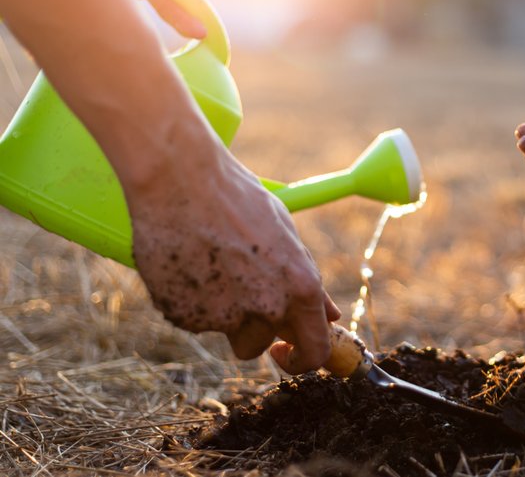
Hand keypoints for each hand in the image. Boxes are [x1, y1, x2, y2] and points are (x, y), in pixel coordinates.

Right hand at [127, 144, 341, 374]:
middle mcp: (266, 307)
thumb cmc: (237, 198)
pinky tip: (186, 261)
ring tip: (208, 265)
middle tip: (234, 290)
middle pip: (258, 346)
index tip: (285, 351)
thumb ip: (306, 281)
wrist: (180, 179)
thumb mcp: (286, 234)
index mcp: (300, 287)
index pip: (314, 351)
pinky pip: (191, 319)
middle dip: (249, 328)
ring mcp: (223, 315)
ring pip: (223, 332)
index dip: (301, 360)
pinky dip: (189, 300)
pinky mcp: (184, 314)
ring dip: (219, 314)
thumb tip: (330, 316)